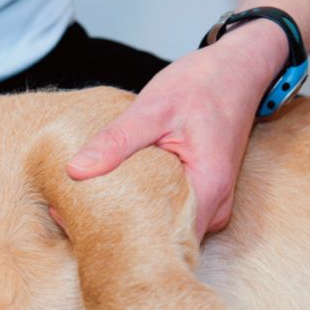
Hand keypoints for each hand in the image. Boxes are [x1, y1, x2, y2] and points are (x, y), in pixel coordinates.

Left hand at [66, 19, 286, 240]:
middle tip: (71, 220)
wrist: (238, 69)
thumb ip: (116, 141)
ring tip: (85, 210)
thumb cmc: (202, 85)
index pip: (161, 239)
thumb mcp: (152, 108)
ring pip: (164, 227)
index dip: (120, 238)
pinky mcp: (202, 195)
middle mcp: (214, 206)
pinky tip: (113, 197)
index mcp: (208, 189)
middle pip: (162, 239)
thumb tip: (75, 170)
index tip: (81, 230)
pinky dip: (142, 206)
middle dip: (118, 233)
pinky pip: (168, 212)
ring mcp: (210, 203)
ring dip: (129, 221)